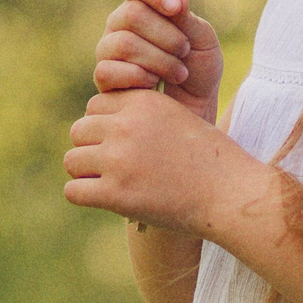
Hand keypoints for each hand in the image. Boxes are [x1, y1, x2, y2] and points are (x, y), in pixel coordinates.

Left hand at [62, 87, 247, 233]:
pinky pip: (73, 191)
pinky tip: (104, 199)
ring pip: (72, 160)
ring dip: (87, 173)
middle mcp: (127, 126)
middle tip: (114, 167)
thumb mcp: (177, 119)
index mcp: (143, 102)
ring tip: (109, 183)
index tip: (122, 143)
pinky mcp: (114, 193)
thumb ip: (142, 116)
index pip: (96, 106)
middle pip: (79, 130)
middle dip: (92, 148)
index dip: (105, 126)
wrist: (230, 194)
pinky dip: (84, 196)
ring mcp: (118, 159)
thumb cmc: (210, 161)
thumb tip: (99, 123)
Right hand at [93, 0, 222, 124]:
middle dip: (166, 34)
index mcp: (143, 5)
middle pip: (131, 13)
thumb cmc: (199, 71)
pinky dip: (140, 78)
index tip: (175, 7)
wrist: (194, 112)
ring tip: (179, 72)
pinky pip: (109, 70)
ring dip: (159, 59)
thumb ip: (188, 19)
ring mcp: (108, 51)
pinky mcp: (103, 79)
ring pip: (123, 43)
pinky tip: (155, 86)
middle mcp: (120, 23)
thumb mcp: (203, 41)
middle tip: (185, 50)